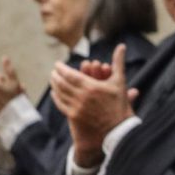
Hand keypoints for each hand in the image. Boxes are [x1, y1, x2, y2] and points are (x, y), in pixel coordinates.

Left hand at [50, 44, 132, 166]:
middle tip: (53, 71)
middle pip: (62, 83)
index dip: (61, 68)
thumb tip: (121, 46)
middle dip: (56, 75)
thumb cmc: (120, 104)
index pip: (70, 74)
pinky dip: (56, 97)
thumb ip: (118, 62)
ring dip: (54, 85)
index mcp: (91, 86)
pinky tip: (54, 93)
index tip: (58, 64)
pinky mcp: (74, 116)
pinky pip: (61, 104)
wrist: (118, 128)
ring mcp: (76, 107)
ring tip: (52, 79)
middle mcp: (81, 96)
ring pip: (59, 93)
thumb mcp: (120, 81)